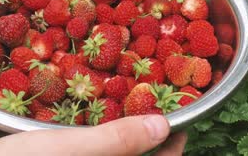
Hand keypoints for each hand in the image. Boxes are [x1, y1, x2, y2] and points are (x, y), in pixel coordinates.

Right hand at [0, 115, 186, 155]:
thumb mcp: (66, 150)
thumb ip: (115, 140)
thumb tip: (163, 126)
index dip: (175, 140)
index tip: (181, 111)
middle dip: (149, 131)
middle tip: (153, 97)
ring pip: (113, 153)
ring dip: (124, 132)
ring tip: (126, 99)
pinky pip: (92, 152)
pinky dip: (100, 136)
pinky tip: (91, 115)